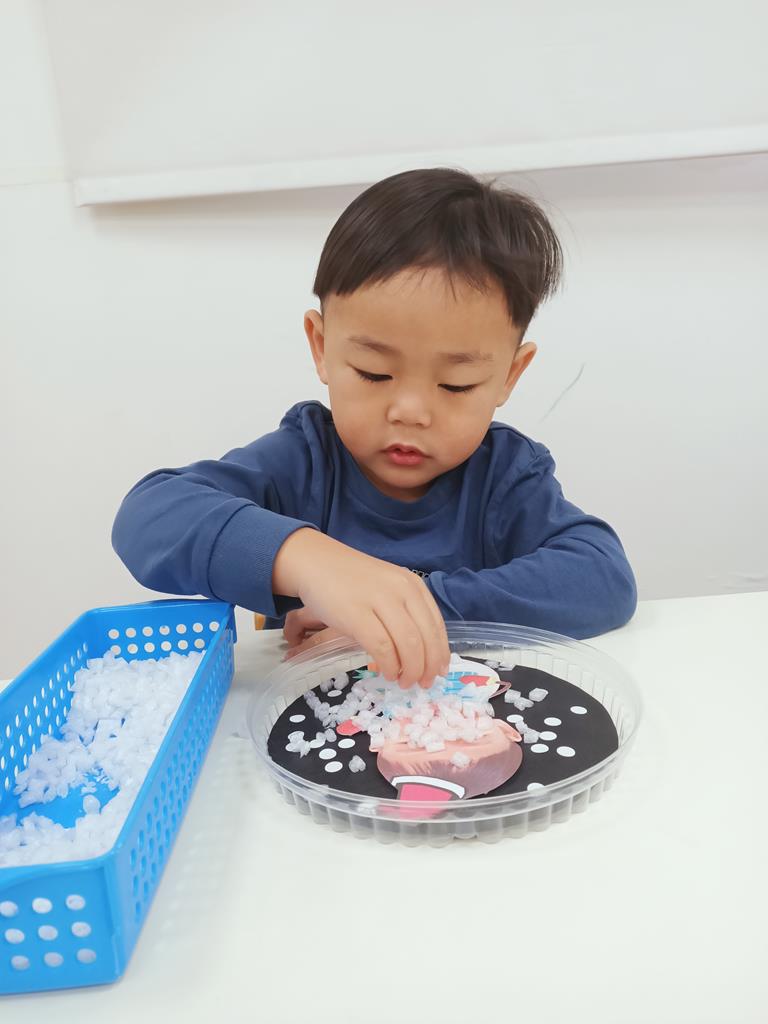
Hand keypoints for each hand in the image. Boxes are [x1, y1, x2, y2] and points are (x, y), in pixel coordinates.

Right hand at [272, 529, 449, 686]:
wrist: (316, 563)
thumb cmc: (351, 580)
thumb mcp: (387, 588)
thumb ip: (404, 611)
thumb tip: (421, 652)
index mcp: (412, 585)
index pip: (436, 624)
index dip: (440, 653)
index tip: (438, 671)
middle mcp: (402, 590)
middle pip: (425, 637)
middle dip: (427, 667)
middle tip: (422, 683)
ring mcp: (380, 600)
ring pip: (408, 644)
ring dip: (410, 670)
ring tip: (404, 682)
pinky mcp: (357, 614)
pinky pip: (382, 647)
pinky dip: (389, 665)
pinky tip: (387, 672)